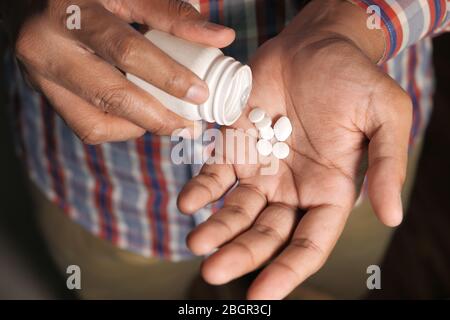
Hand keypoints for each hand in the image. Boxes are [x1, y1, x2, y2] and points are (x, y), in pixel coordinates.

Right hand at [4, 0, 233, 142]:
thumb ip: (172, 14)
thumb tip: (221, 37)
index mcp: (69, 13)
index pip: (126, 51)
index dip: (168, 76)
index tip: (200, 94)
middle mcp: (45, 49)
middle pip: (109, 97)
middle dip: (158, 118)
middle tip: (189, 126)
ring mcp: (39, 76)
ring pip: (94, 123)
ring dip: (139, 128)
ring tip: (167, 121)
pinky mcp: (45, 93)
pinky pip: (85, 125)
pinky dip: (119, 127)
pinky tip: (138, 116)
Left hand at [178, 0, 411, 298]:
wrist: (316, 45)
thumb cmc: (355, 78)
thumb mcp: (386, 116)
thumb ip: (389, 166)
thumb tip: (392, 217)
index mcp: (330, 191)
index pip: (309, 243)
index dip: (288, 270)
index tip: (262, 294)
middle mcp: (293, 188)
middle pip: (266, 234)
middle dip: (242, 254)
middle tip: (213, 271)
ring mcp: (262, 169)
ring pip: (237, 211)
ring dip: (216, 229)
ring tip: (196, 242)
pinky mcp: (236, 146)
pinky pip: (215, 174)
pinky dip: (201, 189)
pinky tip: (187, 202)